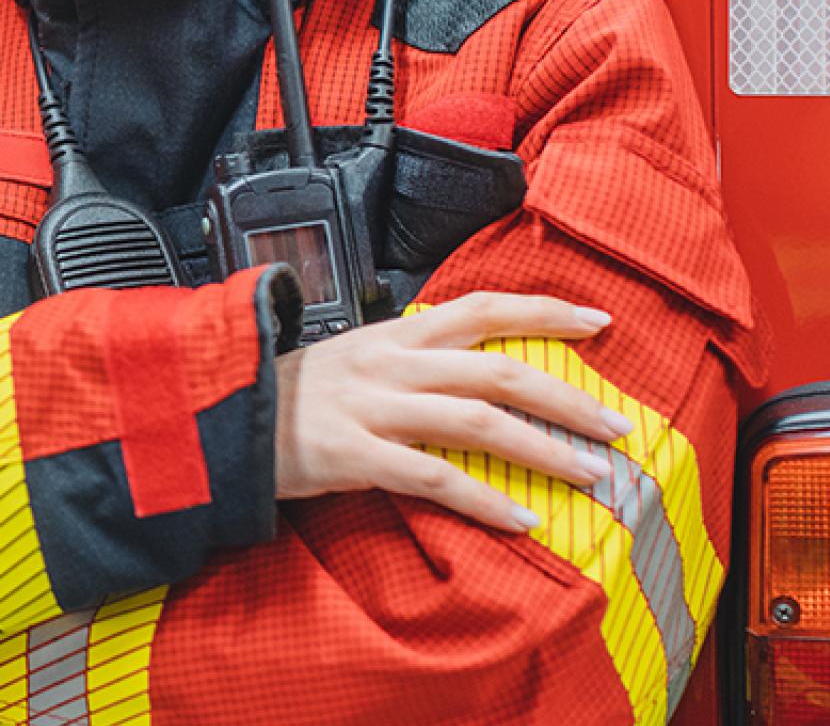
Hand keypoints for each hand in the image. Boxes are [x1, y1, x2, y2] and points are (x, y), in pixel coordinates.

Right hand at [274, 291, 636, 532]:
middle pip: (497, 371)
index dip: (544, 313)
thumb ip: (405, 363)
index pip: (481, 310)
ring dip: (544, 449)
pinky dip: (484, 499)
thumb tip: (467, 373)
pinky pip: (433, 478)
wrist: (212, 419)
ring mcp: (370, 408)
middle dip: (567, 397)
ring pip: (476, 420)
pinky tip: (522, 519)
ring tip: (591, 474)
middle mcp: (388, 364)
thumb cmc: (282, 397)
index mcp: (390, 335)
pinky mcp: (351, 456)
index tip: (598, 325)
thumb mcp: (347, 361)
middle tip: (618, 425)